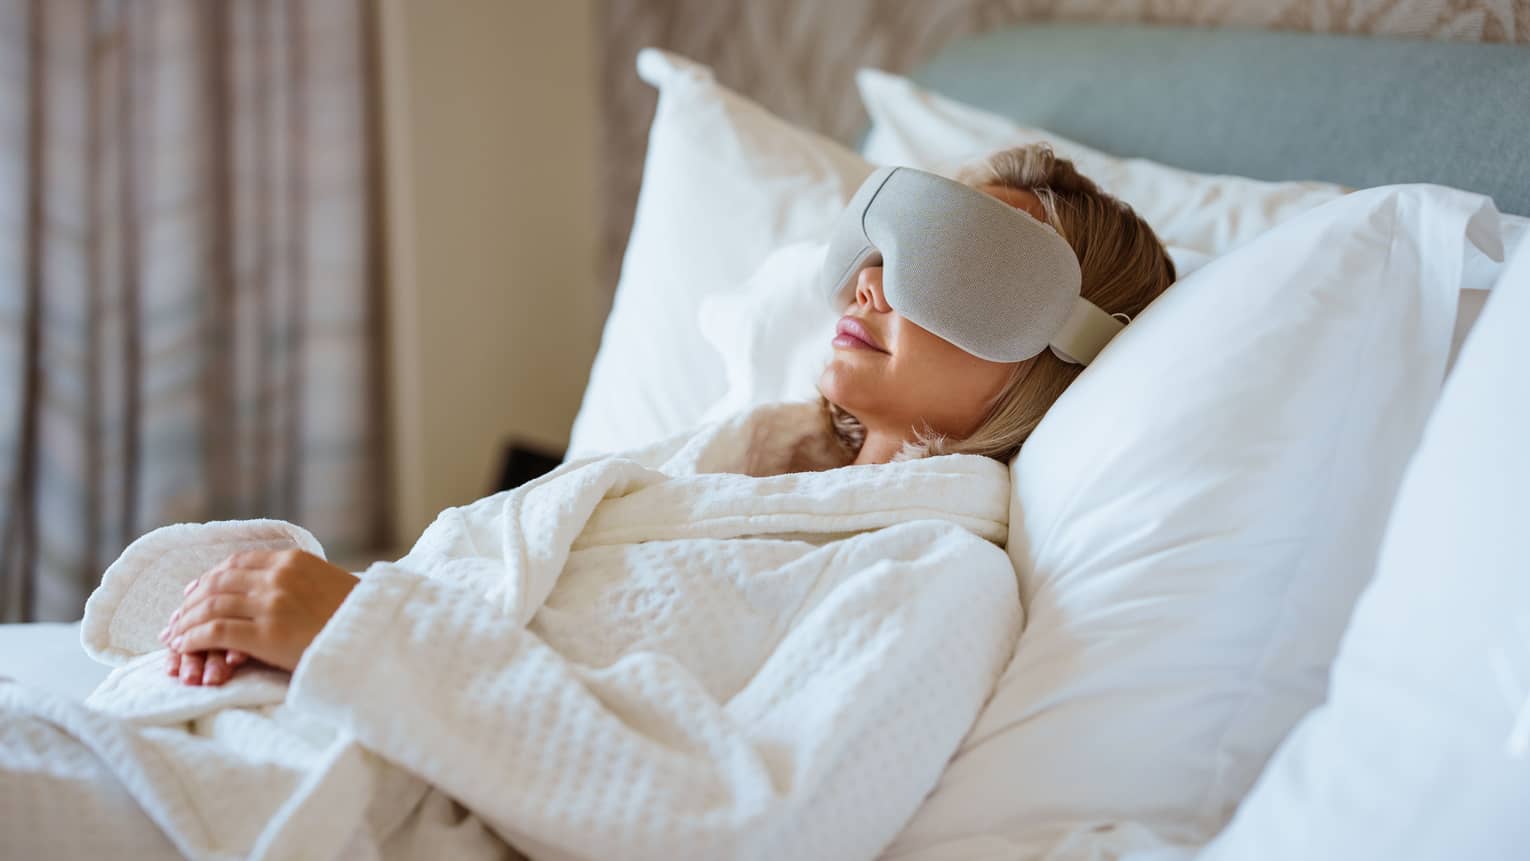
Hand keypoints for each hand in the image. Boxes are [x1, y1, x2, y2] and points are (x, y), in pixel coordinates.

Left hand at [160, 549, 358, 679]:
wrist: (376, 640)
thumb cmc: (355, 619)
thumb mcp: (328, 585)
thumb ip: (300, 581)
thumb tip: (274, 590)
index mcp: (293, 561)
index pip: (236, 563)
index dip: (209, 578)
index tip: (193, 593)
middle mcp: (278, 577)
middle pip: (217, 583)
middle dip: (189, 602)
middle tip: (174, 619)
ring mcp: (271, 604)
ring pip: (210, 606)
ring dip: (185, 622)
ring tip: (172, 637)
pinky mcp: (266, 634)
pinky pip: (215, 632)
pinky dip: (193, 639)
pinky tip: (183, 647)